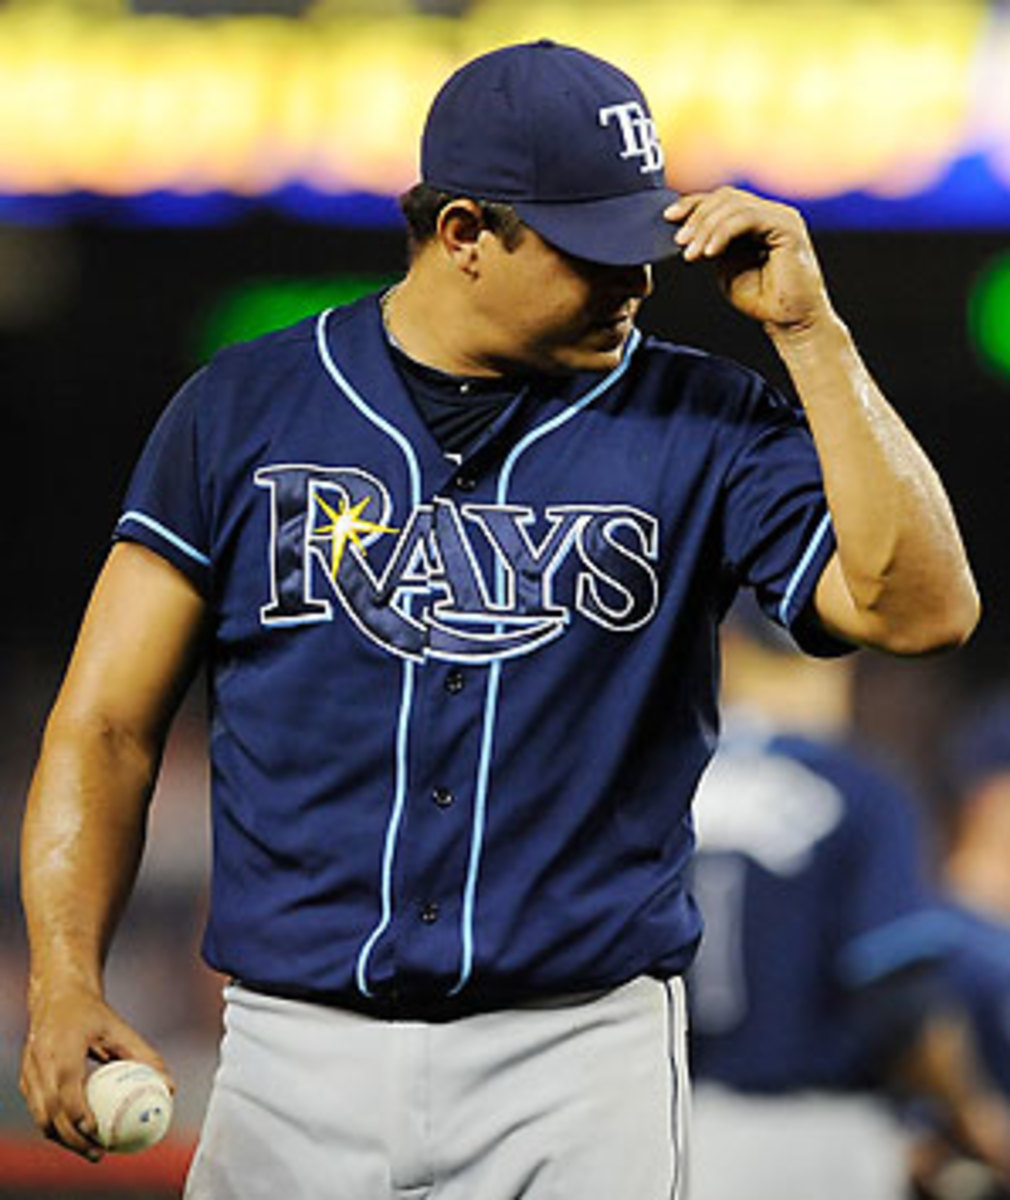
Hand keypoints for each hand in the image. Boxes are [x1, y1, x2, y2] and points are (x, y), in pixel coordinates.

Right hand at [20, 983, 171, 1160]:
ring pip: (40, 1115)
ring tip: (90, 1150)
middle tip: (98, 1152)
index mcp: (62, 1047)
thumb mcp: (120, 1029)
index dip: (78, 1113)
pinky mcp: (25, 1079)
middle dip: (71, 1138)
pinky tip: (78, 1135)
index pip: (66, 1087)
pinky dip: (56, 1126)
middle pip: (50, 1111)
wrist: (57, 997)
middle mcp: (41, 1061)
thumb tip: (170, 1088)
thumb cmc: (92, 1014)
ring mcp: (29, 1071)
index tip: (97, 1131)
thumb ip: (144, 1056)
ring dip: (63, 1138)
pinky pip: (38, 1110)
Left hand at [665, 187, 832, 335]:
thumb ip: (711, 244)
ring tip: (692, 254)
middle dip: (696, 217)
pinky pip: (748, 218)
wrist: (788, 320)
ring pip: (734, 206)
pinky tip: (710, 252)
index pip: (720, 200)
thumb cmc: (761, 298)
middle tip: (680, 241)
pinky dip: (723, 233)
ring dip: (706, 228)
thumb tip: (686, 231)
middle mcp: (769, 213)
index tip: (669, 218)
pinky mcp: (787, 227)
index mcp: (755, 219)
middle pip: (725, 197)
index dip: (693, 204)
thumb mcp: (725, 266)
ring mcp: (780, 217)